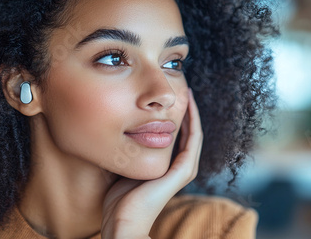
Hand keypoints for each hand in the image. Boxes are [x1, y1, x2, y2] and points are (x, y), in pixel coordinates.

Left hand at [101, 88, 202, 238]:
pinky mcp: (183, 171)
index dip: (175, 117)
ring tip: (187, 93)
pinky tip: (188, 106)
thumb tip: (117, 132)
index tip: (169, 99)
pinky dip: (193, 122)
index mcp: (167, 167)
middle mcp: (179, 168)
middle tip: (182, 88)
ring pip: (193, 134)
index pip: (176, 137)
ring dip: (192, 112)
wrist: (123, 221)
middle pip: (187, 133)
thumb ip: (129, 152)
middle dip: (186, 111)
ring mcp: (183, 169)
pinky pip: (193, 140)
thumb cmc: (118, 199)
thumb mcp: (124, 167)